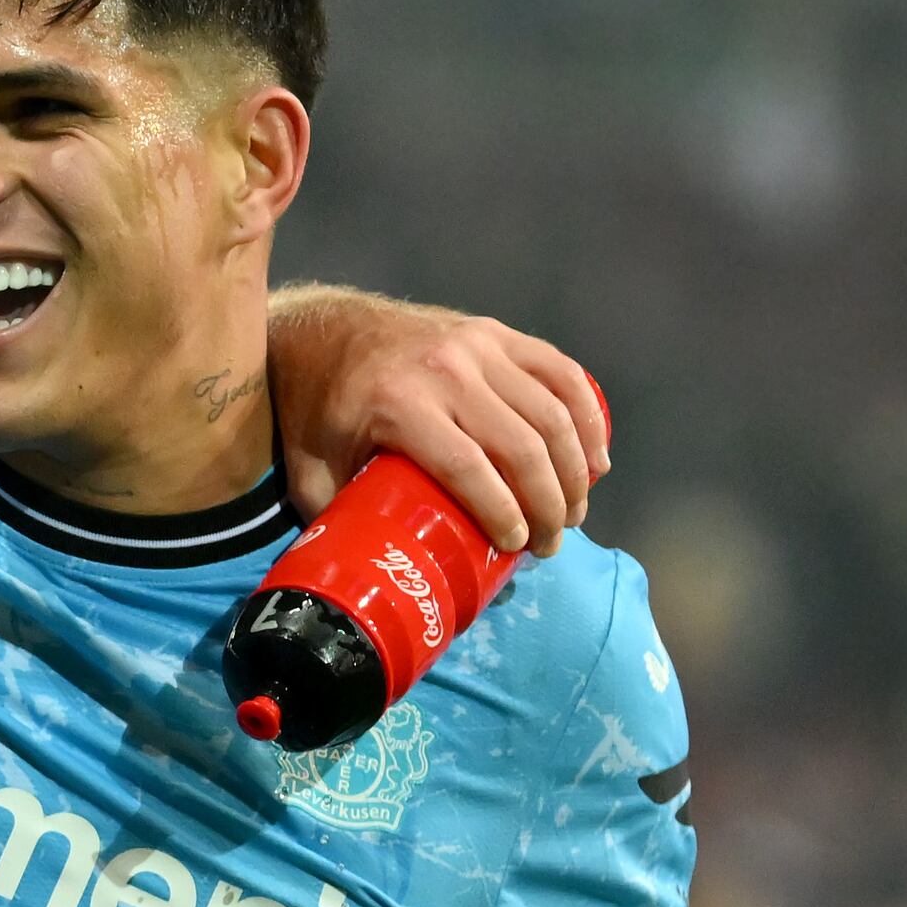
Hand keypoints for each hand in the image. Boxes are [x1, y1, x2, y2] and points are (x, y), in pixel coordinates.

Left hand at [267, 291, 609, 557]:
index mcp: (398, 404)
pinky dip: (589, 417)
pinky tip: (596, 459)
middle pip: (521, 445)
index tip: (516, 547)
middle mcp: (446, 370)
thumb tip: (369, 576)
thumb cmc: (317, 408)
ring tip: (573, 513)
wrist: (325, 330)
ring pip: (551, 411)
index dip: (501, 511)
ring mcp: (479, 345)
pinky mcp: (498, 333)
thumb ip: (336, 518)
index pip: (467, 466)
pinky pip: (561, 372)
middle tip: (549, 545)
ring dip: (575, 469)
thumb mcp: (311, 469)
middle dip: (547, 503)